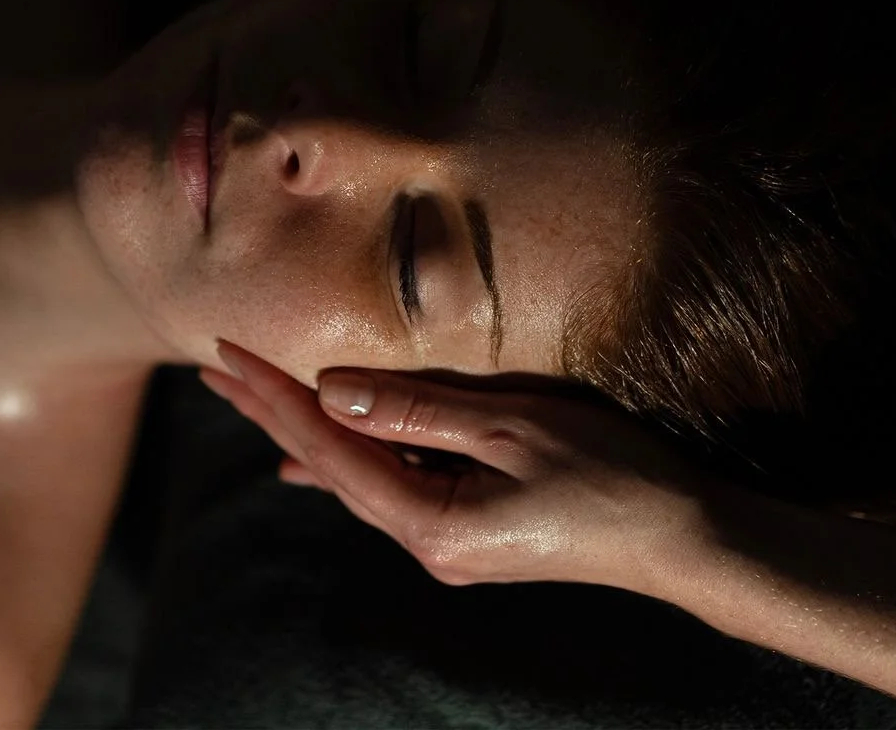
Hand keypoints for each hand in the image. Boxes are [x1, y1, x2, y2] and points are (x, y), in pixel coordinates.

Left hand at [200, 342, 712, 596]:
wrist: (680, 539)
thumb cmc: (609, 476)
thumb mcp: (513, 427)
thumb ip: (418, 410)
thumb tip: (333, 389)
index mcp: (431, 521)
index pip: (330, 448)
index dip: (274, 398)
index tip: (227, 355)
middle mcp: (426, 541)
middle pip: (328, 465)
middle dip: (269, 413)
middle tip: (214, 369)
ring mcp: (446, 541)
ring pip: (352, 478)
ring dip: (300, 432)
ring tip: (248, 401)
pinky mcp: (467, 529)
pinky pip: (387, 486)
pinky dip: (346, 457)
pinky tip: (316, 458)